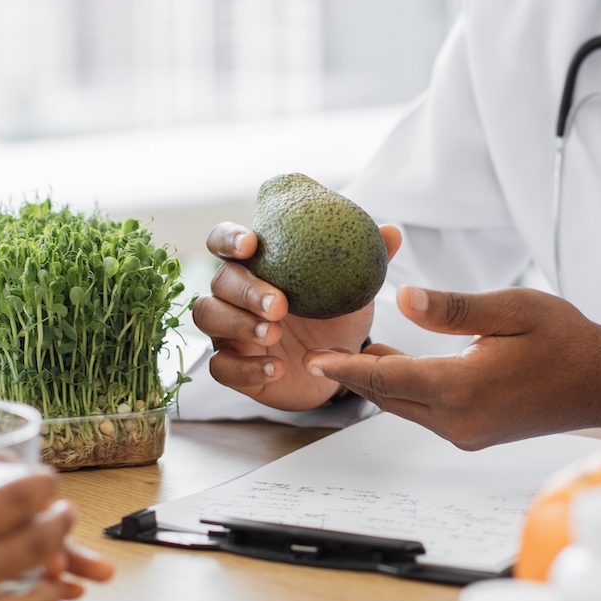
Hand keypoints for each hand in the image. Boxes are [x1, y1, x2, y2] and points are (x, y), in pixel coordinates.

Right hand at [192, 221, 402, 410]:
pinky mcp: (232, 366)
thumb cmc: (334, 317)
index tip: (251, 244)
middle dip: (246, 290)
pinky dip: (245, 368)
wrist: (334, 367)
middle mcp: (234, 294)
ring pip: (208, 317)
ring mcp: (228, 330)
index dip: (229, 239)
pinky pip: (220, 366)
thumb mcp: (352, 289)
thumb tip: (391, 232)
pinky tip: (275, 369)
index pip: (224, 241)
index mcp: (256, 265)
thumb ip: (367, 260)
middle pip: (219, 282)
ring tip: (274, 334)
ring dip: (238, 324)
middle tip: (279, 304)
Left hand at [302, 285, 600, 449]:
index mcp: (463, 389)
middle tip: (321, 353)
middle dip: (355, 375)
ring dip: (380, 383)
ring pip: (406, 407)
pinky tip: (398, 365)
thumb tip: (403, 298)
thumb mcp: (512, 308)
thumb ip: (453, 307)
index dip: (345, 367)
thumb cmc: (566, 341)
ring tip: (353, 353)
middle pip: (389, 397)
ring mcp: (467, 434)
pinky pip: (426, 413)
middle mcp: (459, 421)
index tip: (311, 359)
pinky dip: (406, 391)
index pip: (387, 378)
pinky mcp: (475, 435)